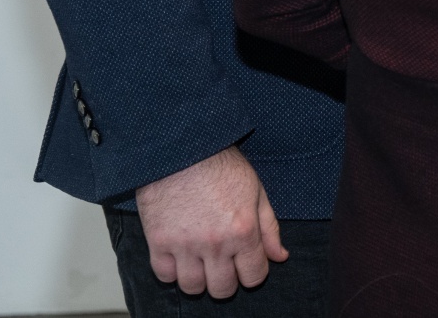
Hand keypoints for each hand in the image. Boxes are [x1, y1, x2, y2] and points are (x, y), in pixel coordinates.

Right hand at [133, 145, 287, 297]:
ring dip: (199, 279)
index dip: (252, 273)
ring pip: (193, 287)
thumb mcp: (256, 192)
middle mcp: (215, 244)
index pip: (254, 276)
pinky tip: (180, 255)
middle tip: (223, 264)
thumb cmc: (221, 166)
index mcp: (243, 231)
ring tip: (201, 261)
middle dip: (227, 280)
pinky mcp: (158, 243)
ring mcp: (184, 246)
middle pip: (223, 289)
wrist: (182, 149)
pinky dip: (172, 271)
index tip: (246, 264)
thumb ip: (269, 228)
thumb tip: (280, 257)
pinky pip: (165, 276)